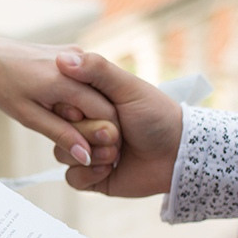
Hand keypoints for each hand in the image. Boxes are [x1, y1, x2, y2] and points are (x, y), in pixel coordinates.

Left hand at [0, 34, 120, 165]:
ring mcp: (76, 53)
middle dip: (94, 123)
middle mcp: (77, 61)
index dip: (103, 135)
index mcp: (65, 79)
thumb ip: (60, 134)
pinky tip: (57, 102)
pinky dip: (79, 95)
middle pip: (104, 101)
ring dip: (85, 109)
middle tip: (73, 137)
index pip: (106, 113)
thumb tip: (85, 157)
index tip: (92, 149)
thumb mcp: (27, 116)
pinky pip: (86, 80)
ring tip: (58, 115)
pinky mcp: (72, 52)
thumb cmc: (1, 85)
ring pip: (96, 90)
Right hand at [52, 53, 182, 198]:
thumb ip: (97, 70)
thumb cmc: (157, 116)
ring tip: (116, 155)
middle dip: (90, 134)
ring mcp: (87, 151)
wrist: (178, 156)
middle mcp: (85, 125)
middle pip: (60, 130)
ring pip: (62, 154)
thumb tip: (61, 58)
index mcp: (90, 102)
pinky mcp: (92, 177)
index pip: (60, 104)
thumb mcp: (128, 87)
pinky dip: (89, 175)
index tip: (94, 111)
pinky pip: (72, 178)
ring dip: (91, 156)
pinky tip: (109, 170)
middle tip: (116, 135)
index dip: (74, 111)